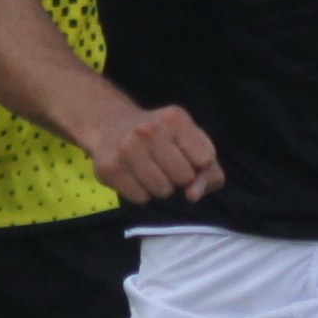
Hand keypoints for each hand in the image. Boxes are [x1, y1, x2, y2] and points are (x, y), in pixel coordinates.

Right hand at [81, 98, 223, 204]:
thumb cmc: (161, 137)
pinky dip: (142, 193)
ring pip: (164, 192)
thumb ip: (208, 170)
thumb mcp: (190, 140)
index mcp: (175, 118)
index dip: (199, 163)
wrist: (110, 126)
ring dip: (162, 187)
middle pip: (185, 178)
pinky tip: (134, 175)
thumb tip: (193, 195)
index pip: (205, 159)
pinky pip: (142, 199)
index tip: (186, 153)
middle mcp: (149, 130)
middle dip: (180, 177)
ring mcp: (126, 150)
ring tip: (150, 169)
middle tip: (165, 162)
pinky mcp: (109, 170)